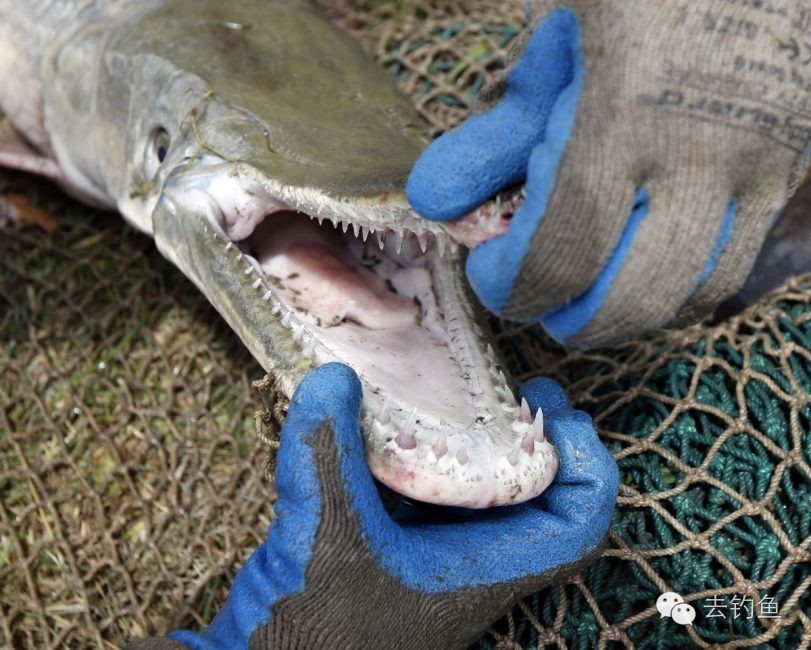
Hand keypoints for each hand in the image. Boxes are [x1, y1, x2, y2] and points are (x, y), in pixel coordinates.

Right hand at [126, 363, 617, 649]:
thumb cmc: (310, 632)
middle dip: (537, 441)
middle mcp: (469, 565)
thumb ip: (327, 452)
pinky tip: (398, 428)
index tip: (553, 409)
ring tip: (466, 398)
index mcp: (480, 572)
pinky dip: (430, 459)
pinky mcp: (397, 551)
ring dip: (486, 447)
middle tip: (516, 392)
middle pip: (540, 501)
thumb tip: (335, 376)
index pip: (576, 524)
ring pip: (487, 498)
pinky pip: (434, 497)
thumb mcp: (322, 532)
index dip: (585, 463)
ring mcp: (433, 559)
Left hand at [407, 1, 810, 345]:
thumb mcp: (550, 48)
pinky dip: (681, 286)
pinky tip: (642, 267)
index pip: (562, 250)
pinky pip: (738, 260)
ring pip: (697, 292)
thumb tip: (435, 203)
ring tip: (587, 294)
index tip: (487, 274)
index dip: (513, 285)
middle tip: (539, 303)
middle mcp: (705, 150)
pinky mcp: (793, 167)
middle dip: (573, 319)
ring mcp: (764, 162)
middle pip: (636, 296)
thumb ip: (494, 134)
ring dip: (630, 314)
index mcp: (625, 114)